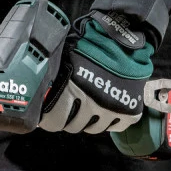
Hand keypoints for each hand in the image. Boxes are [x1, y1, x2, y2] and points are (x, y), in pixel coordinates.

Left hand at [39, 11, 153, 134]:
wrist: (124, 40)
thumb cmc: (90, 46)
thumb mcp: (66, 58)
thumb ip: (55, 77)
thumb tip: (39, 90)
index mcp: (72, 89)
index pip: (54, 120)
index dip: (49, 121)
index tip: (48, 119)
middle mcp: (92, 103)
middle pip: (73, 127)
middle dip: (68, 121)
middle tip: (68, 113)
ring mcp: (112, 109)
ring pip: (94, 129)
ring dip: (88, 122)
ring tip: (86, 111)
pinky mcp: (131, 111)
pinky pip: (116, 127)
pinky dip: (109, 121)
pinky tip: (104, 112)